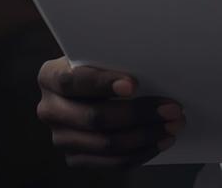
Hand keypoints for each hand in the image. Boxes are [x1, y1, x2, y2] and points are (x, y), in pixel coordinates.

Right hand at [36, 57, 184, 167]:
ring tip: (172, 126)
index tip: (133, 85)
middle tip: (171, 108)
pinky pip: (111, 163)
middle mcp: (49, 109)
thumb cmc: (97, 67)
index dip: (103, 83)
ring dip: (145, 137)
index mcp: (49, 77)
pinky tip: (158, 142)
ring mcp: (61, 138)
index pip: (74, 81)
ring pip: (105, 144)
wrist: (86, 91)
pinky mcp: (75, 158)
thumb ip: (111, 61)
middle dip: (137, 114)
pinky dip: (139, 153)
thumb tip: (150, 69)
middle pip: (94, 118)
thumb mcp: (96, 56)